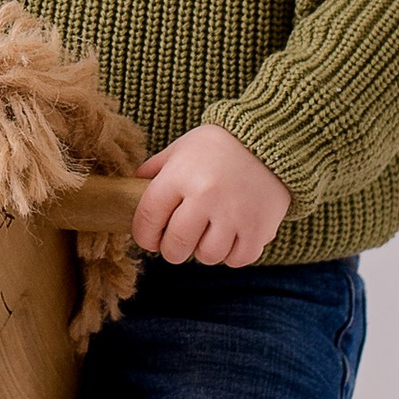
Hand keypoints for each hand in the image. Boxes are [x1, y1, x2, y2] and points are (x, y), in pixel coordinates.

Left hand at [134, 125, 290, 268]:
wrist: (270, 138)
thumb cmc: (219, 145)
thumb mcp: (181, 149)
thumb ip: (154, 170)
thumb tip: (127, 189)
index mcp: (180, 176)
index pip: (148, 219)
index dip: (144, 235)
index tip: (150, 238)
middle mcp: (205, 197)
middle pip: (176, 246)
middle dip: (171, 249)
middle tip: (177, 242)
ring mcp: (234, 214)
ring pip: (206, 256)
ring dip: (203, 251)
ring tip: (208, 234)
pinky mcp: (259, 228)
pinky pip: (236, 260)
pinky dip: (231, 254)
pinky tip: (231, 237)